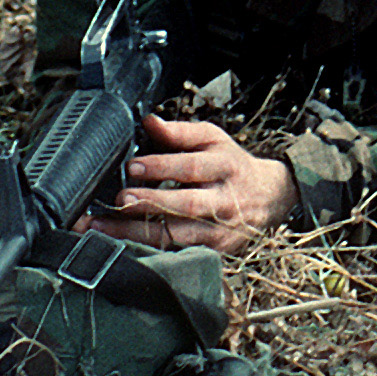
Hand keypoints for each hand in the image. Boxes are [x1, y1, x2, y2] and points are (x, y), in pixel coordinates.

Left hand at [88, 115, 295, 256]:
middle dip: (151, 202)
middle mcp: (223, 200)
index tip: (133, 166)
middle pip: (186, 204)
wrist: (271, 198)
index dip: (162, 166)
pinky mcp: (214, 252)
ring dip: (138, 232)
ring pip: (177, 235)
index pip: (192, 166)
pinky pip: (177, 253)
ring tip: (105, 228)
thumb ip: (181, 133)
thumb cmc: (233, 165)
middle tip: (120, 200)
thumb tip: (149, 122)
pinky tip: (122, 245)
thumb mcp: (214, 140)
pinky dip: (149, 250)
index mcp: (224, 166)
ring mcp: (219, 230)